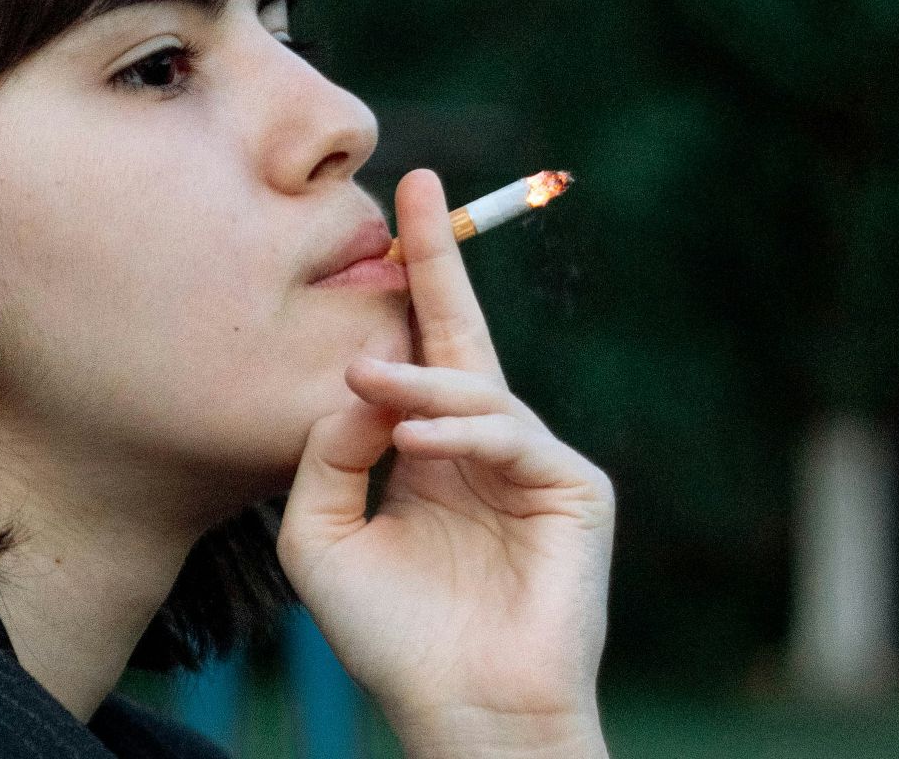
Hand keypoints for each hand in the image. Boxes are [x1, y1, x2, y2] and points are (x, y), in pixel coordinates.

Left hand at [276, 169, 614, 757]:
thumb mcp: (321, 535)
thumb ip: (325, 452)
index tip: (395, 207)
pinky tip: (413, 441)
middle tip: (414, 191)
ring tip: (362, 380)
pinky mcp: (577, 490)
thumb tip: (359, 378)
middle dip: (438, 261)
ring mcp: (535, 465)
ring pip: (476, 391)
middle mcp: (484, 449)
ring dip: (416, 380)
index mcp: (429, 453)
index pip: (420, 352)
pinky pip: (512, 439)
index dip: (410, 281)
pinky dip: (460, 435)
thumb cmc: (390, 637)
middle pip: (463, 336)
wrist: (457, 710)